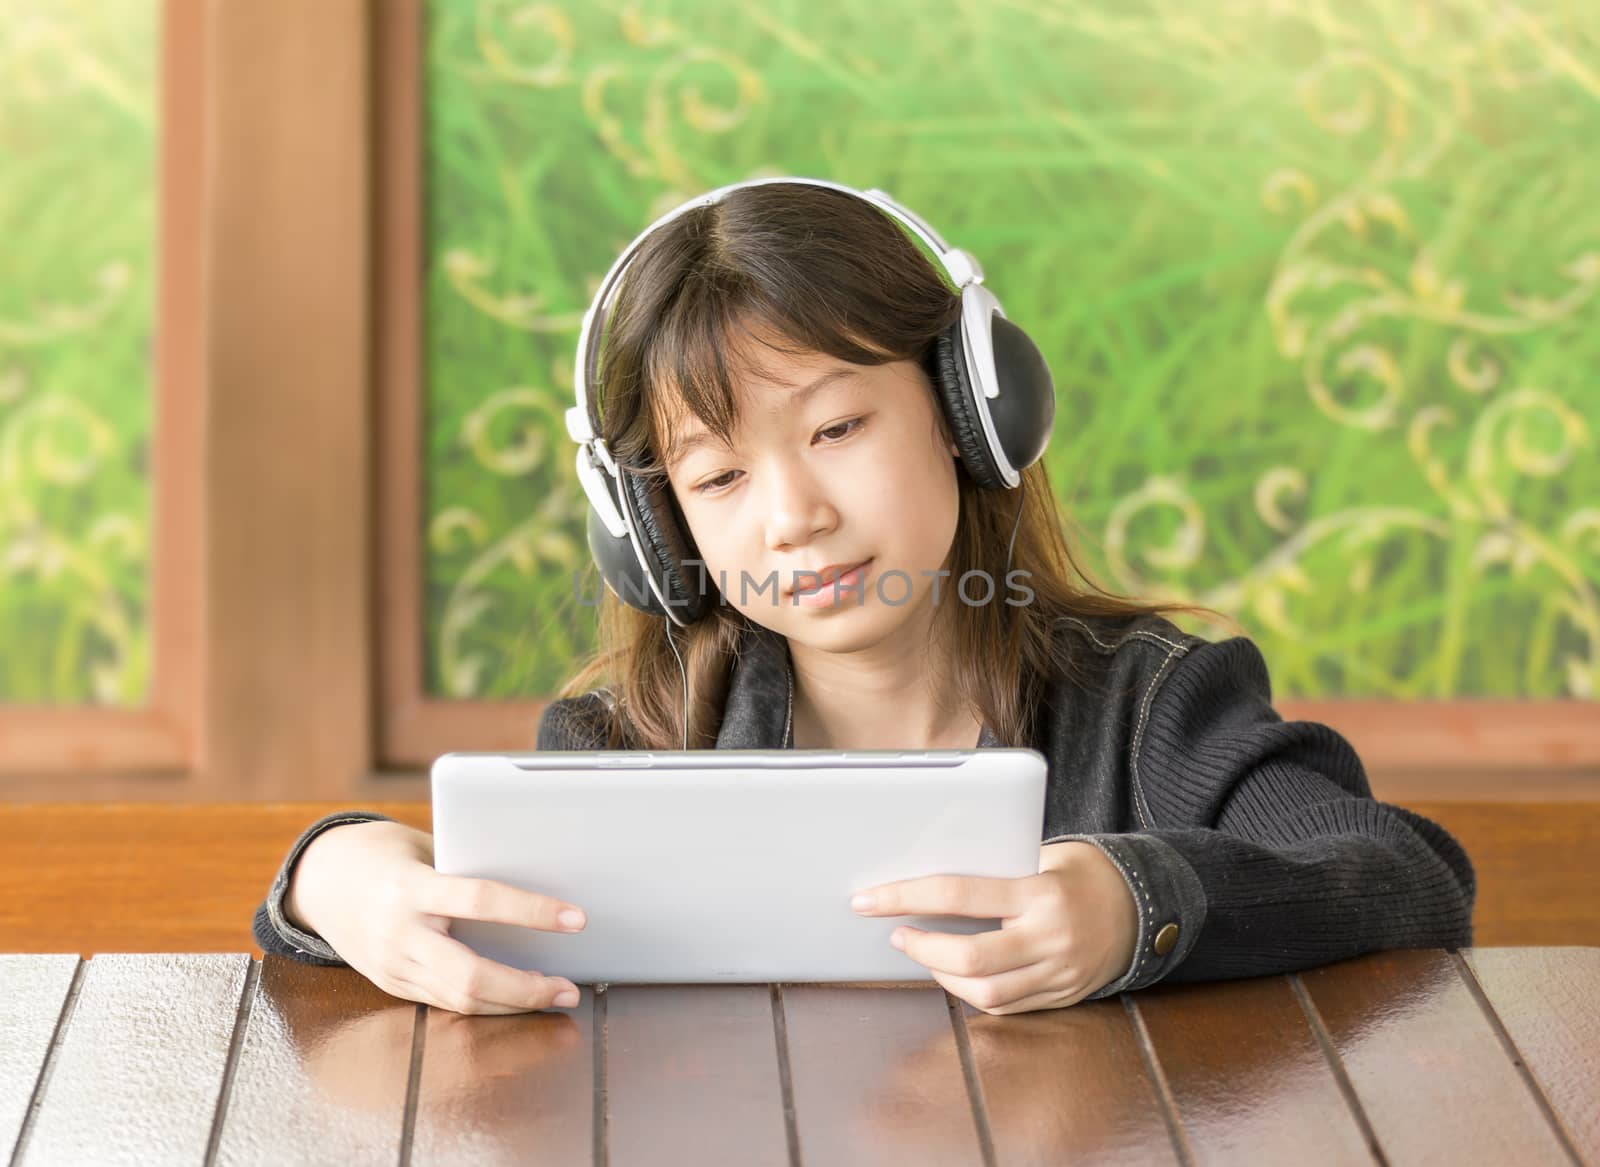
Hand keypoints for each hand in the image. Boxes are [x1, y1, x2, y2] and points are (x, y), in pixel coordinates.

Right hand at [286, 820, 587, 1015]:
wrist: (320, 881)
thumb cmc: (385, 853)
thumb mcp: (424, 847)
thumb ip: (468, 867)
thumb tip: (538, 880)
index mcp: (410, 887)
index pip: (480, 900)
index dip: (532, 911)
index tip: (576, 918)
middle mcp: (399, 932)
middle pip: (471, 976)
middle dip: (525, 989)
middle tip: (568, 989)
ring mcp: (393, 966)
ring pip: (461, 1000)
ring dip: (514, 1003)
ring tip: (555, 994)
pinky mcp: (392, 984)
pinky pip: (446, 1004)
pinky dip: (487, 1004)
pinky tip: (518, 997)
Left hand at [850, 841, 1138, 1014]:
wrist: (1146, 904)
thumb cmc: (1081, 872)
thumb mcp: (1041, 855)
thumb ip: (994, 872)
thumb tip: (924, 881)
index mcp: (1041, 892)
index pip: (959, 895)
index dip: (905, 897)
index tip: (868, 899)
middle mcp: (1051, 937)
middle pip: (969, 959)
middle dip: (921, 948)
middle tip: (897, 933)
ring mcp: (1059, 973)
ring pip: (986, 994)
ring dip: (943, 976)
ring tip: (925, 952)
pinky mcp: (1063, 996)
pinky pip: (1007, 1007)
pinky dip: (973, 993)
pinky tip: (957, 972)